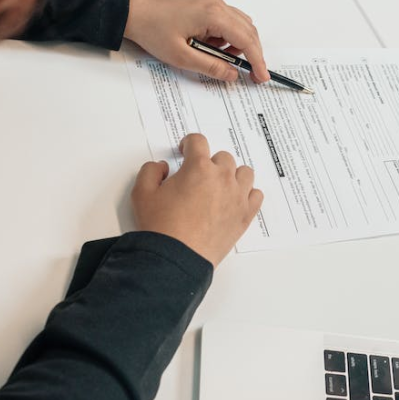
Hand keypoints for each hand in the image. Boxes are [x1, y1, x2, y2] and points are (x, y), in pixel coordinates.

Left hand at [125, 0, 270, 83]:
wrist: (133, 12)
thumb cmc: (153, 30)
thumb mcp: (181, 56)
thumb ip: (211, 67)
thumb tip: (233, 75)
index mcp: (213, 14)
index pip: (246, 39)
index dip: (257, 60)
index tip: (262, 76)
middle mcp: (217, 3)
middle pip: (248, 30)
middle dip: (252, 53)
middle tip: (251, 74)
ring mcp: (213, 1)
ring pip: (241, 25)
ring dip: (238, 44)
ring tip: (219, 58)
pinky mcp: (207, 3)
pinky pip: (228, 21)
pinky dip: (228, 36)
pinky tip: (212, 47)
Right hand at [131, 133, 263, 266]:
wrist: (176, 257)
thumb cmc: (161, 227)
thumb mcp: (142, 193)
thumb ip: (151, 171)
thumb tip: (162, 167)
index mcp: (199, 168)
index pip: (198, 141)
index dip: (189, 143)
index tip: (185, 150)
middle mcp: (222, 178)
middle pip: (223, 157)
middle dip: (209, 163)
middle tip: (198, 176)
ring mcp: (237, 196)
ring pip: (244, 172)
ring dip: (232, 175)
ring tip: (219, 186)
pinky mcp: (245, 215)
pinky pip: (256, 195)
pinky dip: (247, 194)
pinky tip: (235, 199)